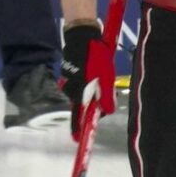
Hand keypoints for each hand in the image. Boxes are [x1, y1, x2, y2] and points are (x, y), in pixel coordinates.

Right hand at [59, 22, 102, 137]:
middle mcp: (70, 88)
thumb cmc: (95, 56)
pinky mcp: (69, 72)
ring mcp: (69, 80)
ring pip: (81, 93)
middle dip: (92, 104)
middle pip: (82, 104)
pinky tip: (93, 71)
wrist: (82, 36)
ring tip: (101, 76)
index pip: (77, 116)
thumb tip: (107, 111)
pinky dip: (86, 82)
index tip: (77, 140)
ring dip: (91, 91)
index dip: (77, 129)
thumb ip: (106, 95)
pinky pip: (79, 83)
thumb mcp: (105, 76)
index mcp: (79, 92)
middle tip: (104, 94)